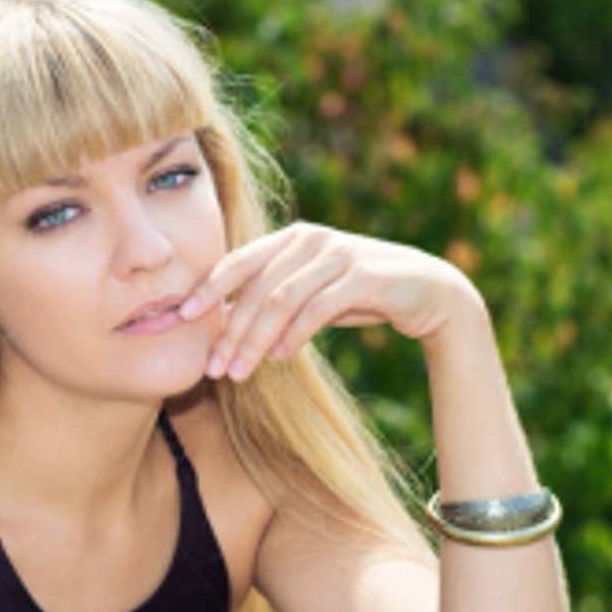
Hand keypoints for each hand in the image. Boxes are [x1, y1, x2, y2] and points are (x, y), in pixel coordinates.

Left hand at [177, 222, 481, 381]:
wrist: (430, 292)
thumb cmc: (363, 294)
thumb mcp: (313, 293)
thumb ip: (275, 298)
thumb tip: (226, 322)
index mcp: (292, 239)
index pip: (237, 261)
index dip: (207, 289)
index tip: (181, 320)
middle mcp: (311, 240)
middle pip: (255, 287)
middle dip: (230, 330)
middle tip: (212, 368)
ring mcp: (338, 255)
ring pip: (281, 299)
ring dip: (255, 339)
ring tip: (238, 373)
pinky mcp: (363, 276)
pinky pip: (318, 307)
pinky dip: (295, 334)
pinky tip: (280, 358)